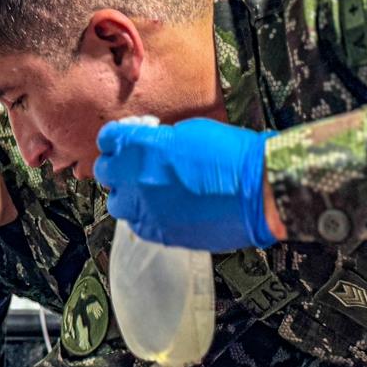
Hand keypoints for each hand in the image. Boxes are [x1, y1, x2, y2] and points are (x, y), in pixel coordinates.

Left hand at [95, 118, 279, 251]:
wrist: (260, 192)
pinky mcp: (161, 235)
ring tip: (149, 191)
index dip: (118, 139)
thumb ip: (160, 140)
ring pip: (118, 205)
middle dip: (119, 166)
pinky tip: (164, 209)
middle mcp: (136, 180)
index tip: (128, 139)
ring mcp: (146, 211)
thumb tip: (151, 146)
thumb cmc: (232, 156)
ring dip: (129, 195)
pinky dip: (146, 217)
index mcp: (141, 148)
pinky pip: (139, 226)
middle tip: (135, 165)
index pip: (108, 140)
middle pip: (106, 173)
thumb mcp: (190, 131)